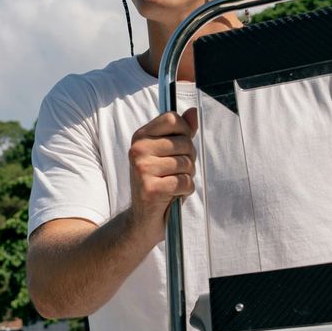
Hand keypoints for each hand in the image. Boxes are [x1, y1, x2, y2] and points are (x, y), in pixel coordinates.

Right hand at [126, 107, 197, 241]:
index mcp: (140, 137)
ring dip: (187, 177)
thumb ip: (181, 133)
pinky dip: (186, 191)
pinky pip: (185, 182)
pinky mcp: (150, 188)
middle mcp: (137, 150)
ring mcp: (142, 169)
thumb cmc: (158, 183)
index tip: (182, 147)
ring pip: (187, 164)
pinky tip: (174, 195)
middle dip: (189, 159)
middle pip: (184, 142)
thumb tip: (193, 112)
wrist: (142, 218)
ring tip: (174, 184)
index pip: (171, 119)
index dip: (185, 132)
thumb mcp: (168, 154)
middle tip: (177, 172)